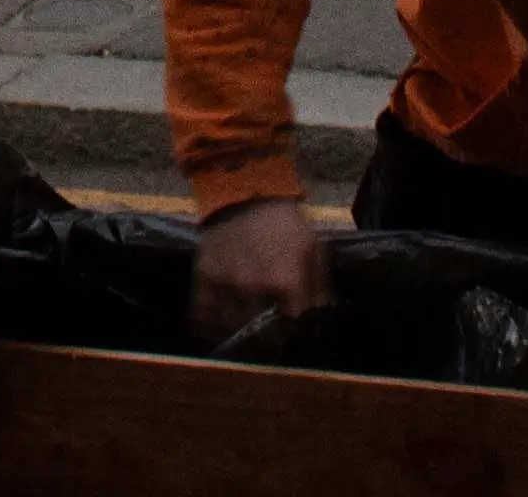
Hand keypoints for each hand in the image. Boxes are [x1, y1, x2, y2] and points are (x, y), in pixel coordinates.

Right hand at [186, 199, 328, 346]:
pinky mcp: (204, 277)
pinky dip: (210, 324)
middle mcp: (253, 289)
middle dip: (269, 338)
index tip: (296, 335)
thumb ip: (319, 287)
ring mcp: (225, 284)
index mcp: (285, 282)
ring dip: (241, 333)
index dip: (297, 334)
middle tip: (271, 338)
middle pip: (260, 333)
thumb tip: (325, 318)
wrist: (244, 189)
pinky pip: (203, 313)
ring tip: (247, 335)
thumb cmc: (284, 221)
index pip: (293, 327)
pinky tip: (218, 327)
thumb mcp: (312, 248)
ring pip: (232, 327)